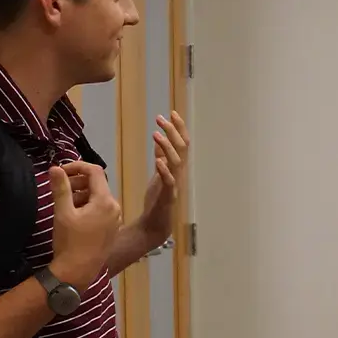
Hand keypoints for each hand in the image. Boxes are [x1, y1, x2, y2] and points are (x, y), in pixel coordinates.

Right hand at [48, 162, 120, 286]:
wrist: (79, 270)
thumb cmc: (70, 241)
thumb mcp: (63, 212)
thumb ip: (61, 188)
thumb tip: (55, 168)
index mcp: (105, 201)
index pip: (95, 171)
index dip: (77, 166)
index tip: (60, 171)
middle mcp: (115, 207)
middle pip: (97, 183)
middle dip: (77, 181)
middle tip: (59, 187)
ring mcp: (116, 218)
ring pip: (98, 197)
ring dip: (81, 194)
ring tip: (64, 203)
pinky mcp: (112, 228)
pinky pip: (101, 209)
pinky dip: (88, 205)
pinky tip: (74, 215)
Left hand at [139, 111, 189, 242]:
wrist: (155, 225)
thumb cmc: (157, 202)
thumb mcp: (158, 177)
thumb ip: (161, 160)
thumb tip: (160, 143)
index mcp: (177, 169)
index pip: (182, 144)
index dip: (178, 128)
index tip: (171, 112)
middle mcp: (179, 174)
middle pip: (182, 149)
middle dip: (174, 132)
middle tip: (162, 117)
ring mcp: (175, 185)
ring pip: (176, 162)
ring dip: (167, 147)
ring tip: (156, 134)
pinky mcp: (168, 197)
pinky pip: (169, 182)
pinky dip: (165, 170)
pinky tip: (158, 161)